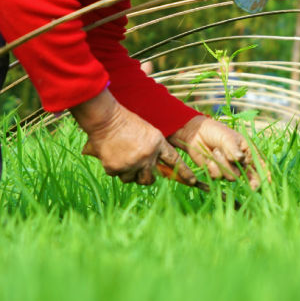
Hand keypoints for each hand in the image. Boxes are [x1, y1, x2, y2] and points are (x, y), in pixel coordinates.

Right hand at [72, 89, 195, 185]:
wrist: (106, 119)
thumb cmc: (127, 123)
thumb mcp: (149, 132)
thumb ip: (154, 149)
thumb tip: (156, 168)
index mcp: (158, 144)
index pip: (174, 160)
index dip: (184, 172)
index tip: (193, 181)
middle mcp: (147, 156)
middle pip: (150, 178)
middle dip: (146, 177)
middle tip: (141, 170)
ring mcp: (132, 163)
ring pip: (132, 179)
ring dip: (128, 173)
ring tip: (123, 156)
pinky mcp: (116, 167)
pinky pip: (117, 175)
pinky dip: (114, 168)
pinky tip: (112, 154)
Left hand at [169, 115, 265, 189]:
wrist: (197, 133)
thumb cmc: (216, 132)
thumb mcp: (227, 137)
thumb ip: (233, 149)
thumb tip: (240, 159)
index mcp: (247, 152)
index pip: (259, 165)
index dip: (264, 174)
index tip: (267, 182)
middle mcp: (240, 163)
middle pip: (246, 175)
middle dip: (245, 175)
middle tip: (248, 180)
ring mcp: (228, 169)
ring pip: (231, 176)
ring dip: (223, 164)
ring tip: (216, 150)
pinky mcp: (216, 172)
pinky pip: (217, 176)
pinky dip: (213, 167)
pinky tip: (209, 157)